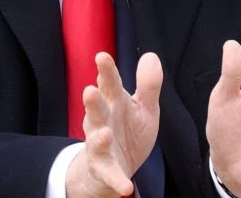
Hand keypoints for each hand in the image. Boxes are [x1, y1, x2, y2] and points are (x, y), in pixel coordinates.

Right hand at [67, 52, 162, 197]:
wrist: (113, 168)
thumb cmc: (127, 131)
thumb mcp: (143, 108)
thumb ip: (148, 85)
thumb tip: (151, 55)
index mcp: (113, 103)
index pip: (109, 84)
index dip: (106, 71)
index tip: (102, 57)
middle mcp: (102, 121)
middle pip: (96, 109)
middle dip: (92, 101)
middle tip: (90, 90)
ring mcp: (100, 146)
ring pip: (96, 140)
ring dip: (99, 137)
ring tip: (105, 134)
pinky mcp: (104, 169)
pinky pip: (110, 175)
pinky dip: (117, 180)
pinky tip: (125, 187)